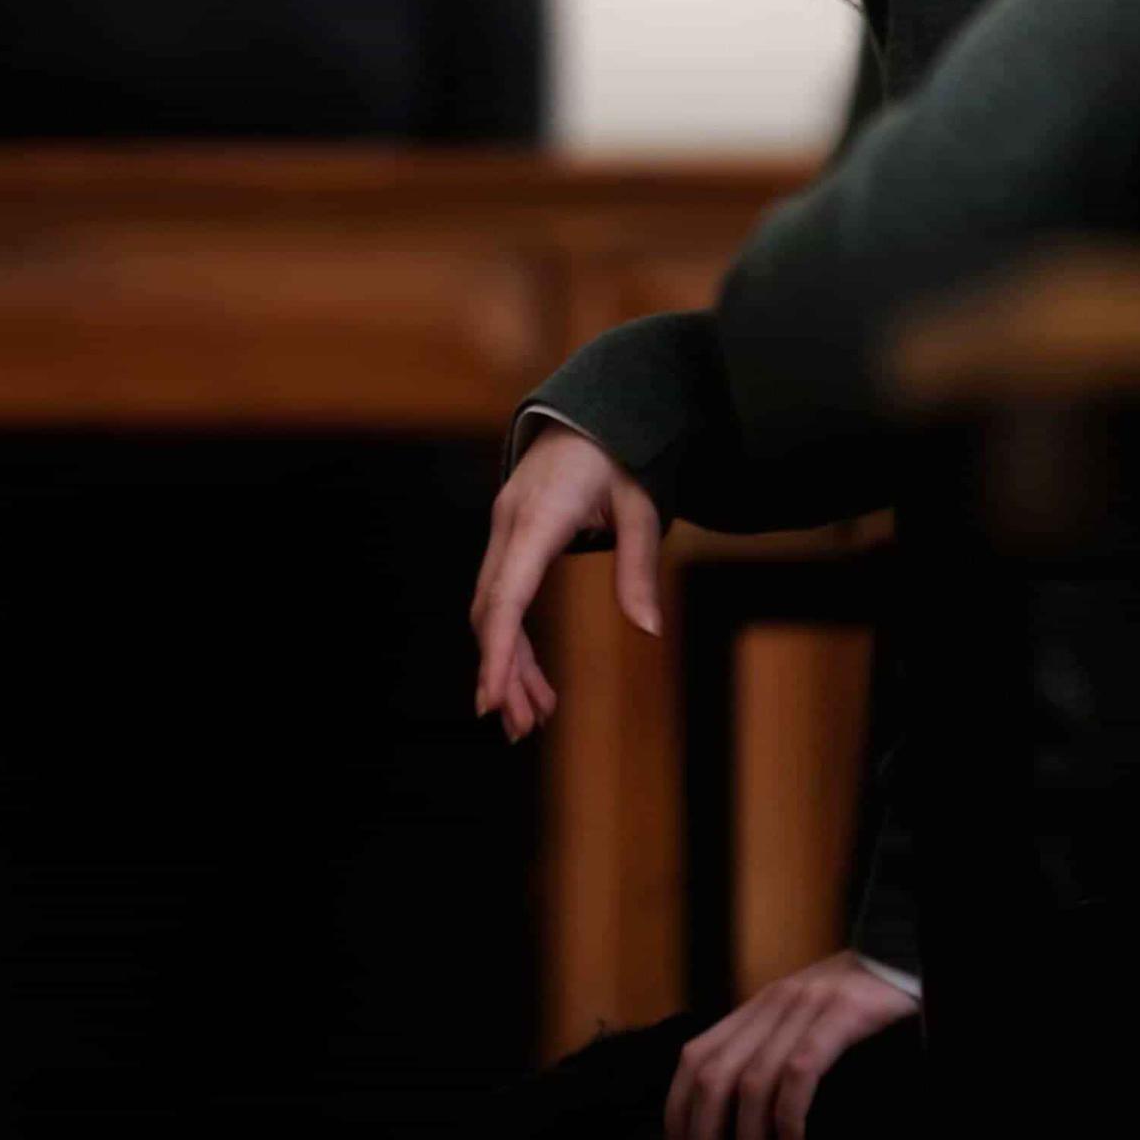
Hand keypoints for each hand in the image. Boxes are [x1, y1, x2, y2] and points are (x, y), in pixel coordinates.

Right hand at [469, 424, 660, 741]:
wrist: (590, 410)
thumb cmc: (620, 455)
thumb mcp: (641, 506)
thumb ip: (640, 567)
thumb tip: (649, 630)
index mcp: (540, 517)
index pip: (507, 594)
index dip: (497, 651)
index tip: (490, 699)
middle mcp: (510, 525)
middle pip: (491, 610)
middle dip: (503, 672)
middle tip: (523, 729)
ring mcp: (504, 530)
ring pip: (491, 608)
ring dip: (508, 662)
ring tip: (533, 717)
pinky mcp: (510, 538)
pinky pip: (502, 594)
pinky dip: (513, 638)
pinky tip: (534, 678)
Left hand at [664, 954, 916, 1139]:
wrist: (904, 954)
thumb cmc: (857, 996)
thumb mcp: (801, 1017)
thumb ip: (769, 1049)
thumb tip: (737, 1110)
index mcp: (756, 1005)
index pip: (695, 1058)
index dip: (679, 1109)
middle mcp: (772, 1002)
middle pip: (713, 1074)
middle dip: (702, 1132)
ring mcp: (806, 1006)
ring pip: (754, 1080)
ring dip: (746, 1138)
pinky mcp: (842, 1014)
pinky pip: (802, 1072)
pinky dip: (790, 1118)